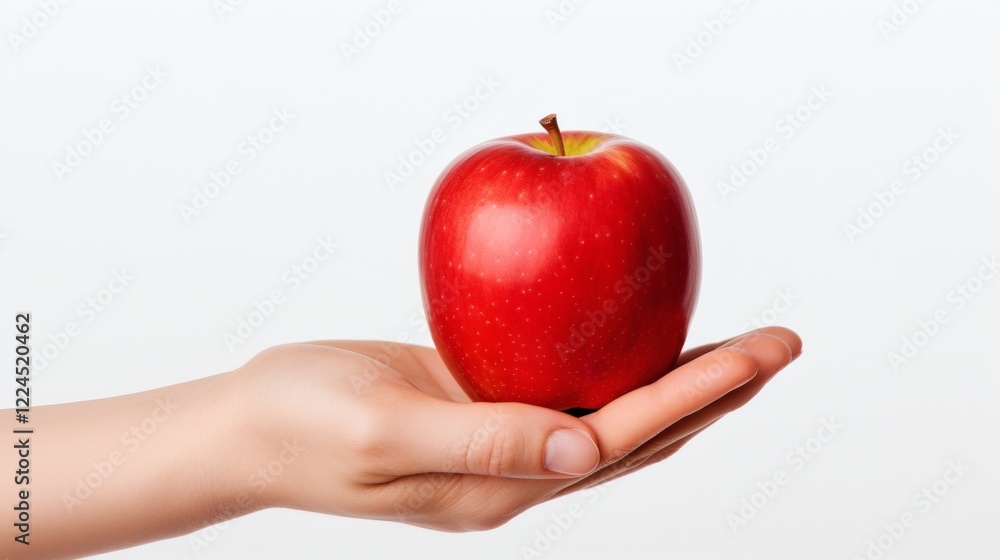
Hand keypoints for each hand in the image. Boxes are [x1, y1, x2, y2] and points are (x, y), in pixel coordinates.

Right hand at [231, 326, 800, 530]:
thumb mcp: (380, 434)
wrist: (253, 425)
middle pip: (641, 433)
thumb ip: (481, 444)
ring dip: (681, 378)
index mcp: (503, 486)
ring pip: (615, 409)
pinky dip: (619, 358)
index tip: (761, 354)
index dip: (697, 396)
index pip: (623, 439)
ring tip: (740, 345)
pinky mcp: (487, 403)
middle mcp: (519, 469)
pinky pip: (569, 381)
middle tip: (782, 343)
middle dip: (717, 391)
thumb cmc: (302, 427)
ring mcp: (506, 439)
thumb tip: (582, 457)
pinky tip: (641, 329)